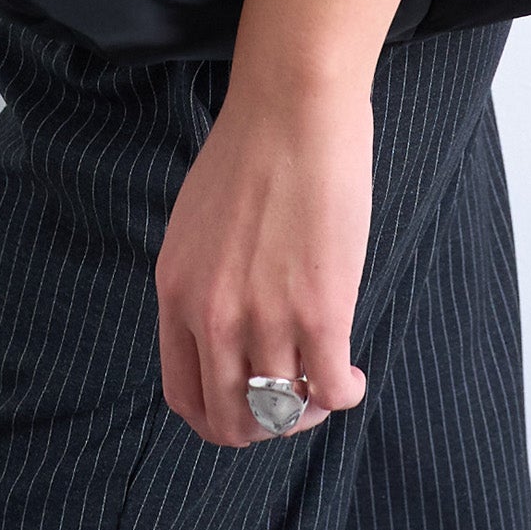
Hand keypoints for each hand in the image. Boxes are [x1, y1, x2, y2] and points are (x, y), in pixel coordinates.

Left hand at [153, 71, 373, 447]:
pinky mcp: (319, 308)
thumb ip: (203, 280)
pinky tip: (354, 376)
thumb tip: (226, 326)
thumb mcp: (196, 224)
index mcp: (177, 292)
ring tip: (330, 382)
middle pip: (231, 419)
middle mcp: (213, 315)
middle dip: (266, 425)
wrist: (293, 105)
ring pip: (283, 409)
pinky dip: (345, 393)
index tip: (250, 405)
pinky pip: (330, 387)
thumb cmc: (254, 147)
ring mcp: (265, 316)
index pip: (185, 395)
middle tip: (296, 402)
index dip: (221, 416)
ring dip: (310, 409)